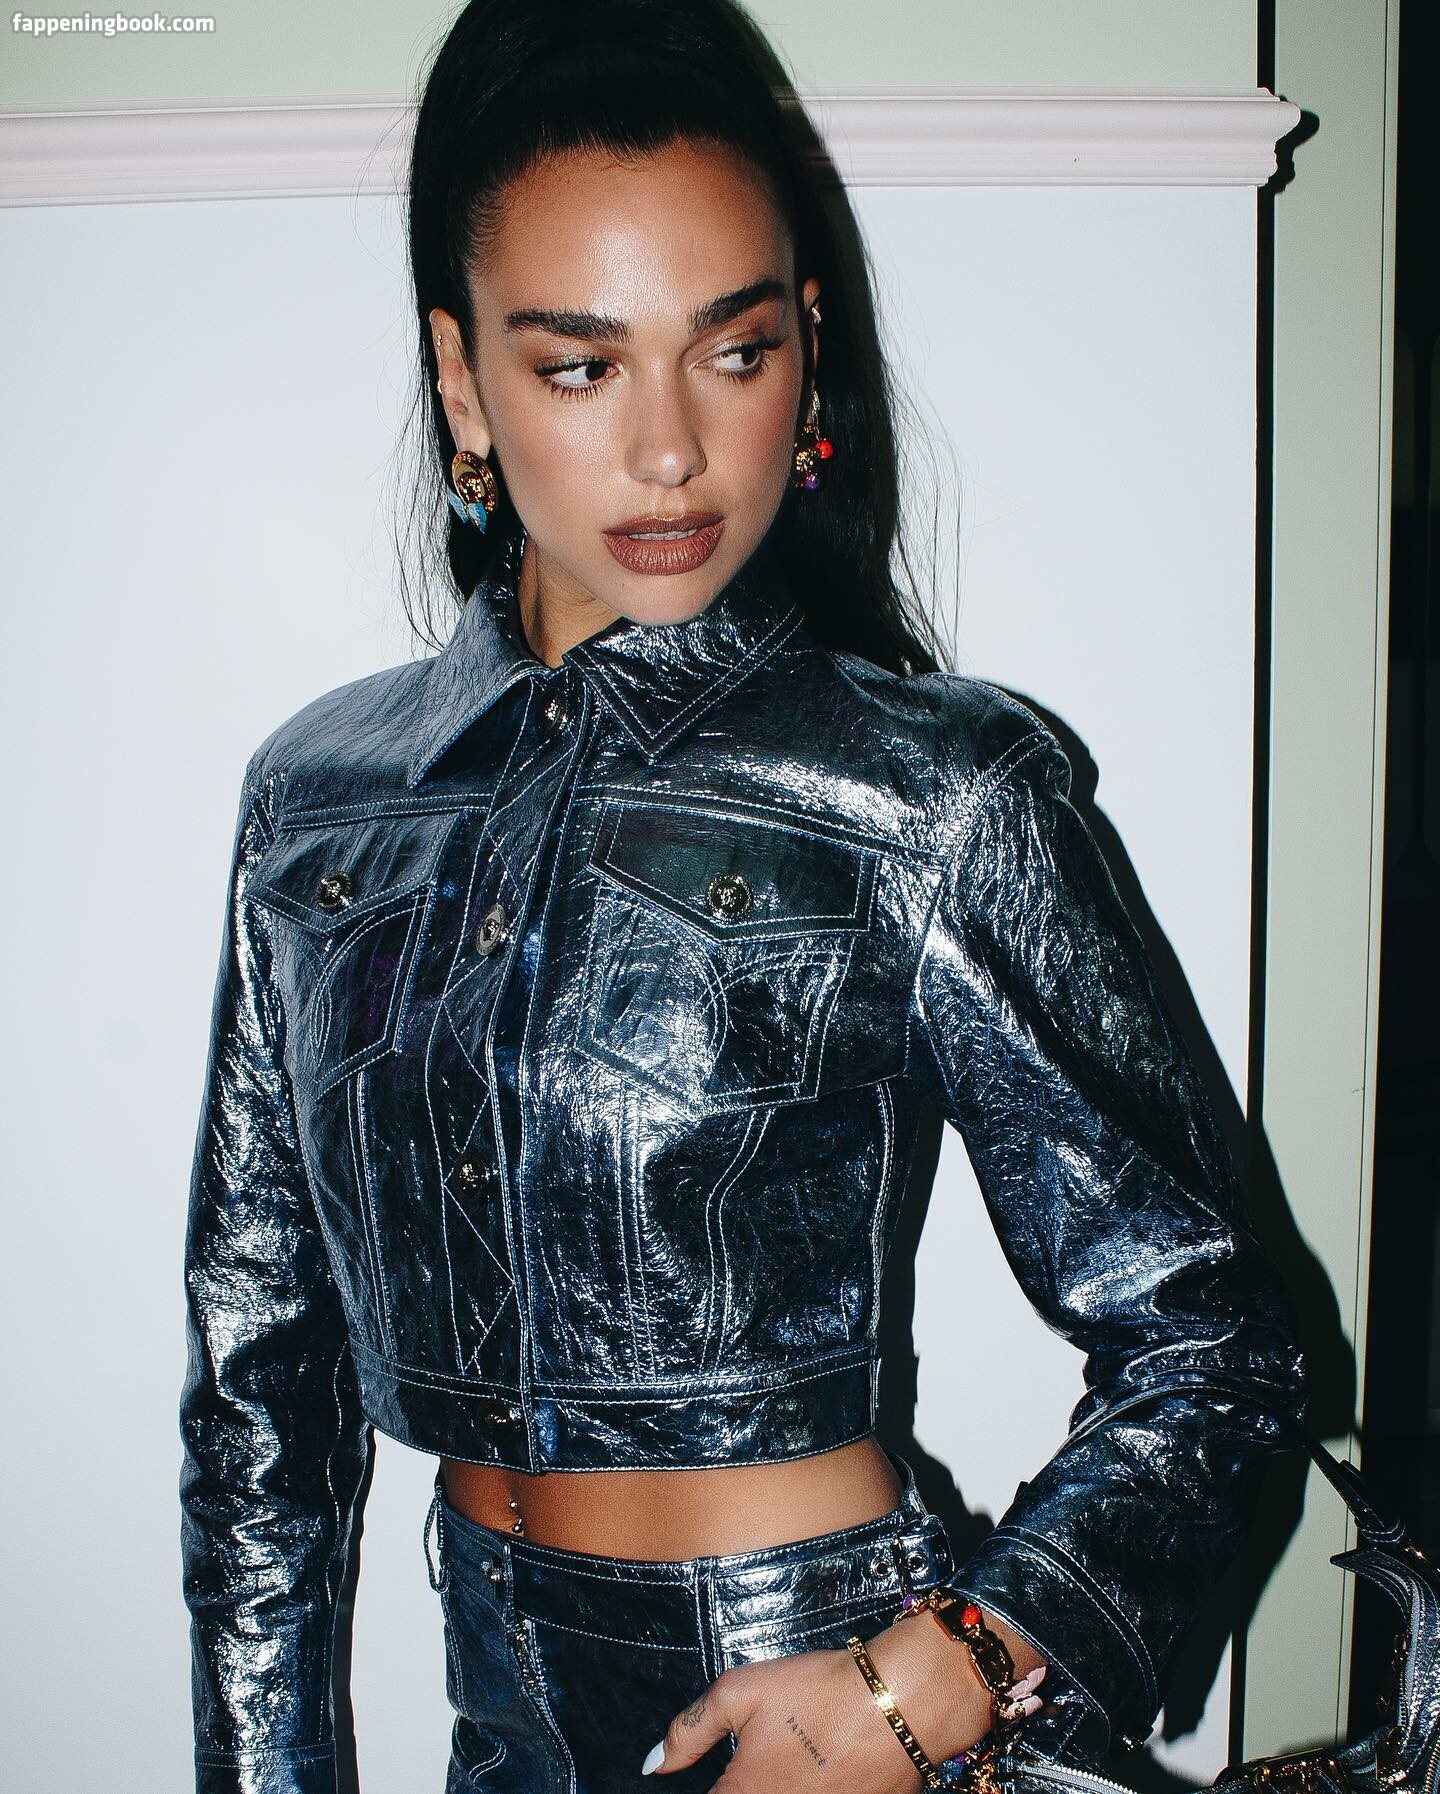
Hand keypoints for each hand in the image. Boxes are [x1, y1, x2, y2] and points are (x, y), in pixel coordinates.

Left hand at [640, 1641, 941, 1790]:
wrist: (898, 1705)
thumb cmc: (819, 1693)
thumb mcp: (740, 1692)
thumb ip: (689, 1730)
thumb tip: (653, 1765)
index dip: (705, 1786)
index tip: (727, 1774)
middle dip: (747, 1786)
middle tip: (762, 1762)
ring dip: (778, 1788)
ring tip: (792, 1763)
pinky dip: (813, 1791)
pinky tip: (820, 1771)